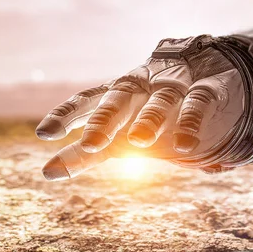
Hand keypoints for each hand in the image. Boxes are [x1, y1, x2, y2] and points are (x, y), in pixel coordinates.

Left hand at [36, 36, 244, 179]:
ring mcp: (173, 85)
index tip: (45, 134)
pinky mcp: (207, 88)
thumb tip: (45, 173)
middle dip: (104, 119)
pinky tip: (184, 146)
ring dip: (149, 118)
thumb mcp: (116, 135)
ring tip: (139, 142)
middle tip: (90, 144)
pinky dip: (190, 121)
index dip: (66, 114)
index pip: (86, 100)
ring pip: (159, 99)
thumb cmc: (146, 114)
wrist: (203, 78)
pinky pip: (198, 102)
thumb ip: (83, 154)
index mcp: (115, 94)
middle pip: (119, 97)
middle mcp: (141, 86)